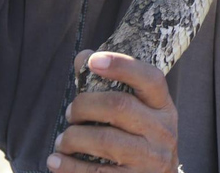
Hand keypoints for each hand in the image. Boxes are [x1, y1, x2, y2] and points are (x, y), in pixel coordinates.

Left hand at [46, 50, 178, 172]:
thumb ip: (112, 86)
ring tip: (62, 141)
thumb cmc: (140, 140)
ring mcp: (151, 159)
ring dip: (73, 138)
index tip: (93, 61)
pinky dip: (69, 167)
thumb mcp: (139, 113)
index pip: (150, 78)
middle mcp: (163, 131)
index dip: (122, 66)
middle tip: (70, 113)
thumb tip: (84, 57)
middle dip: (84, 106)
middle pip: (119, 106)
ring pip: (105, 140)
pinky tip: (56, 162)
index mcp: (163, 107)